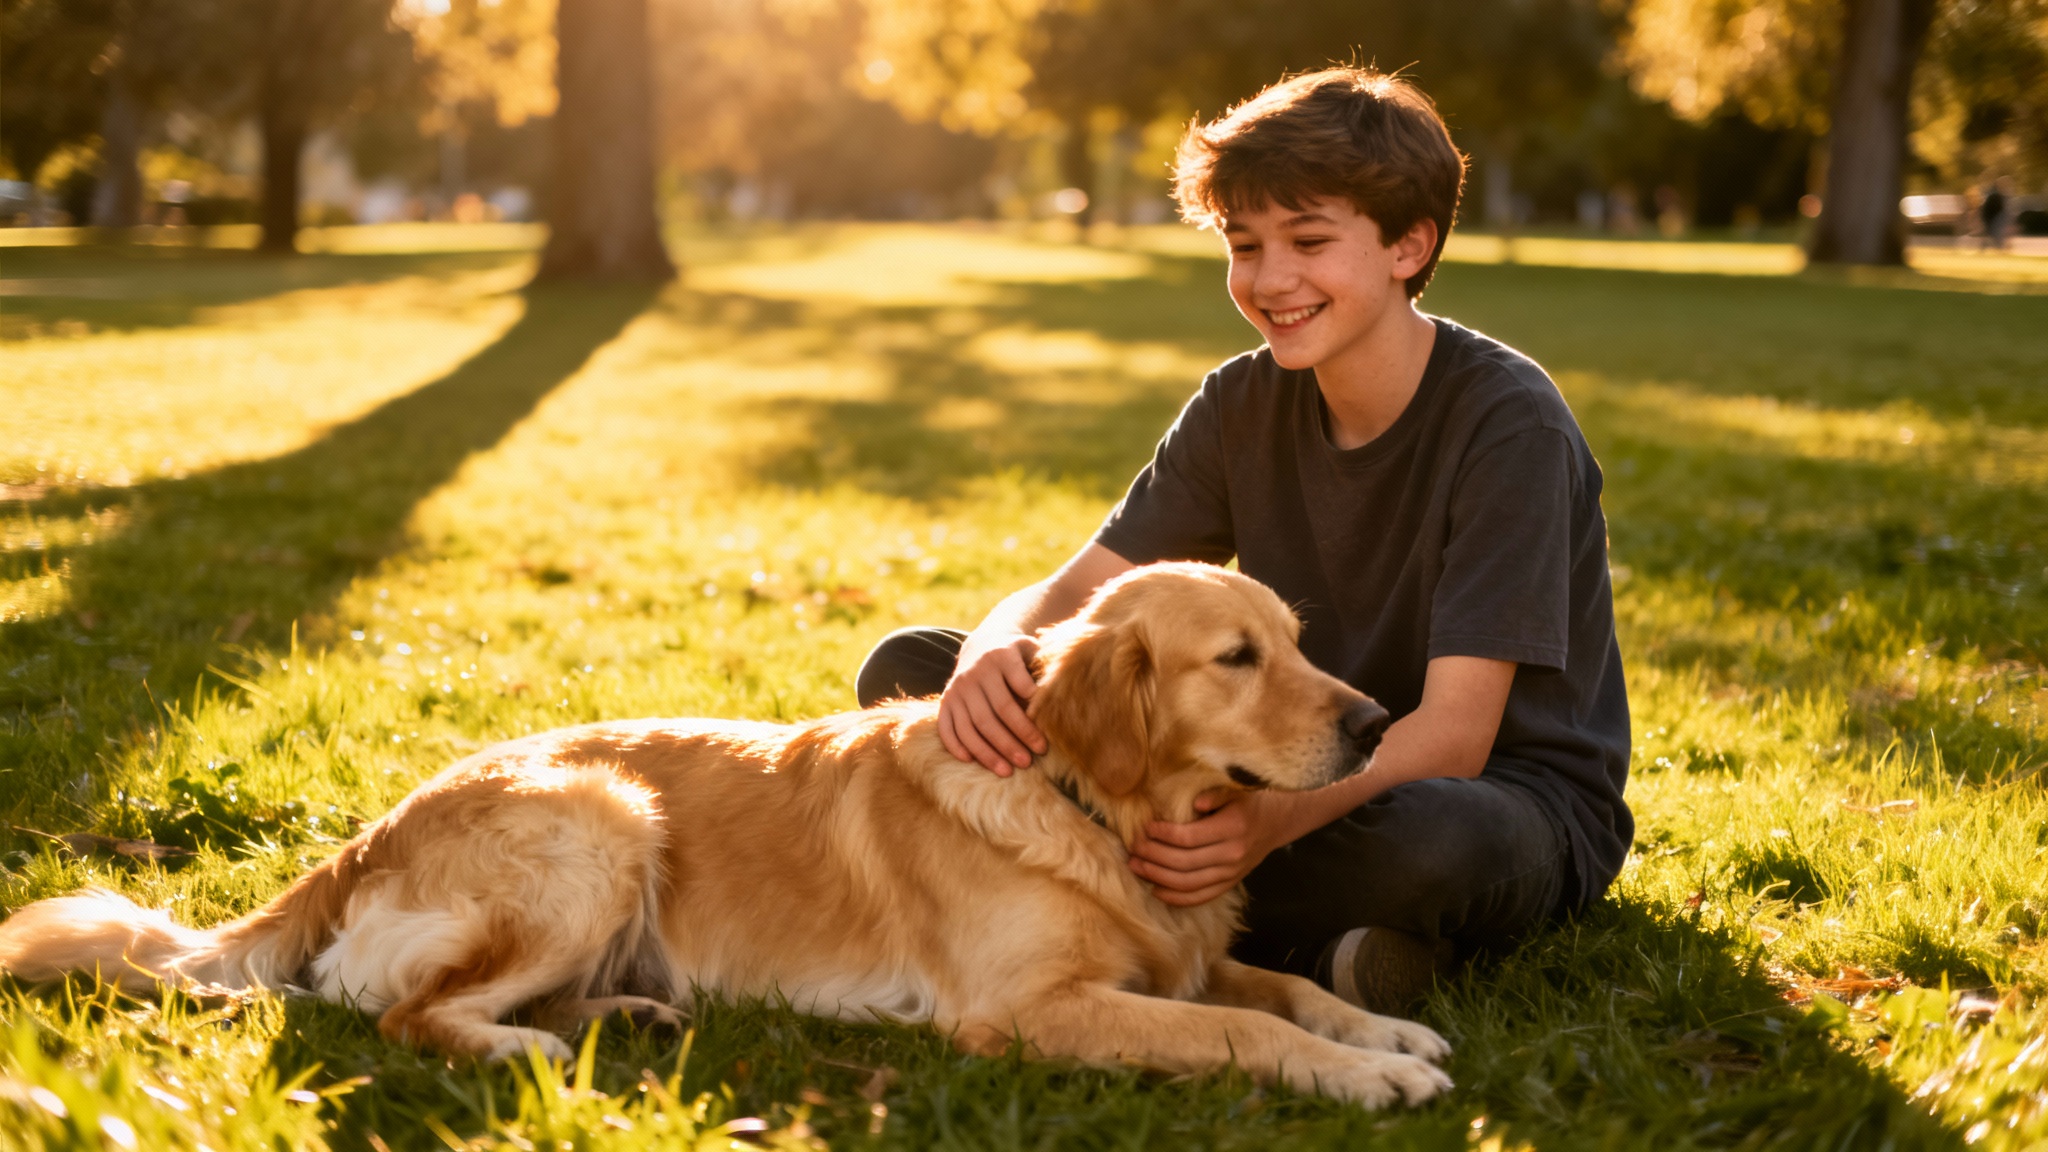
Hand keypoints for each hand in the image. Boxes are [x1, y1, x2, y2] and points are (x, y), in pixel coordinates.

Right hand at [937, 634, 1046, 774]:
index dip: (1030, 716)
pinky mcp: (945, 700)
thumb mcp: (1031, 652)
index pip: (1018, 688)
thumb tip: (1055, 707)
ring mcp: (957, 688)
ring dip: (988, 752)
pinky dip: (955, 746)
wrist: (983, 642)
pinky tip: (970, 761)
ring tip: (1007, 771)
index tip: (1044, 742)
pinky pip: (946, 727)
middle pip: (995, 713)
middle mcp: (976, 672)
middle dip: (1013, 741)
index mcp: (1001, 656)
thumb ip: (1041, 673)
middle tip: (1029, 762)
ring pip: (971, 725)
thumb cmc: (1016, 655)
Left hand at [1129, 790, 1295, 905]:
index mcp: (1233, 828)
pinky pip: (1201, 897)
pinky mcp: (1230, 883)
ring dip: (1158, 877)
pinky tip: (1156, 891)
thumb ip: (1215, 794)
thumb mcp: (1237, 788)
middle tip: (1132, 848)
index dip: (1162, 835)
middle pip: (1184, 862)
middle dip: (1153, 856)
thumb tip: (1195, 803)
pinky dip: (1177, 898)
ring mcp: (1232, 873)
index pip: (1189, 838)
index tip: (1145, 828)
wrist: (1278, 820)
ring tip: (1136, 867)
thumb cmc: (1250, 799)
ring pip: (1189, 883)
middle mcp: (1232, 854)